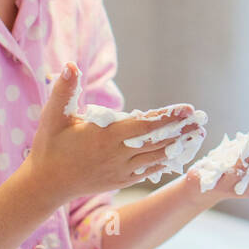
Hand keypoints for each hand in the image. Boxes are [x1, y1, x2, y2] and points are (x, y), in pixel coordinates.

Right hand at [21, 63, 204, 205]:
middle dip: (182, 130)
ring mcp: (121, 170)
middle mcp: (118, 155)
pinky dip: (166, 161)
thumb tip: (70, 65)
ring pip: (157, 157)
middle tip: (203, 119)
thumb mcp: (53, 116)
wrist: (46, 184)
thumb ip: (64, 91)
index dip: (168, 117)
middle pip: (158, 141)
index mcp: (106, 137)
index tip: (188, 109)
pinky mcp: (121, 180)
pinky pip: (149, 170)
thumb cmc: (49, 146)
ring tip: (198, 134)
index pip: (145, 126)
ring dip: (179, 145)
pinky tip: (179, 153)